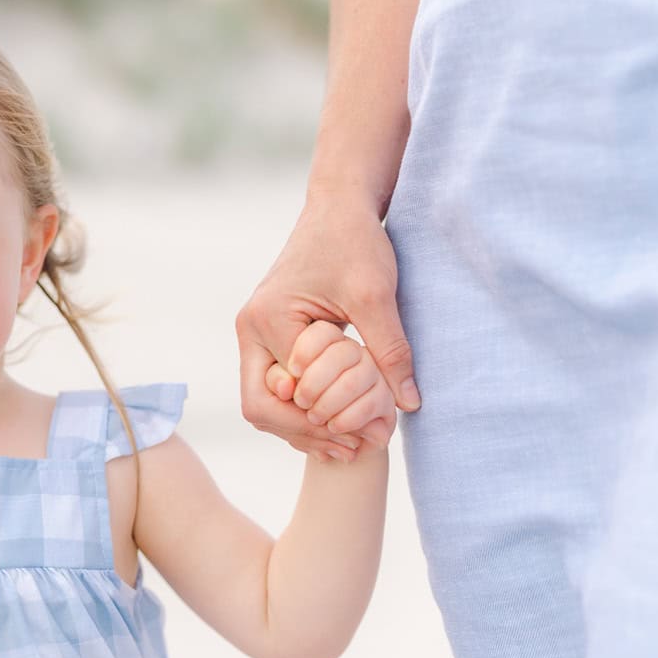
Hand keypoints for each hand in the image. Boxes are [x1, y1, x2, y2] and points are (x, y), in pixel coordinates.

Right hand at [237, 197, 417, 460]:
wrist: (339, 208)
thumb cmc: (354, 243)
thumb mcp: (375, 296)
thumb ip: (389, 350)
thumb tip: (408, 404)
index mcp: (266, 321)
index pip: (282, 398)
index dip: (319, 424)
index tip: (361, 436)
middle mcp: (249, 330)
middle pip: (260, 407)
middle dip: (303, 433)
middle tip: (350, 449)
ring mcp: (255, 333)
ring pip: (265, 401)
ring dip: (302, 425)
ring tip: (349, 442)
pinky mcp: (270, 334)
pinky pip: (277, 384)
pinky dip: (303, 407)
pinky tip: (340, 419)